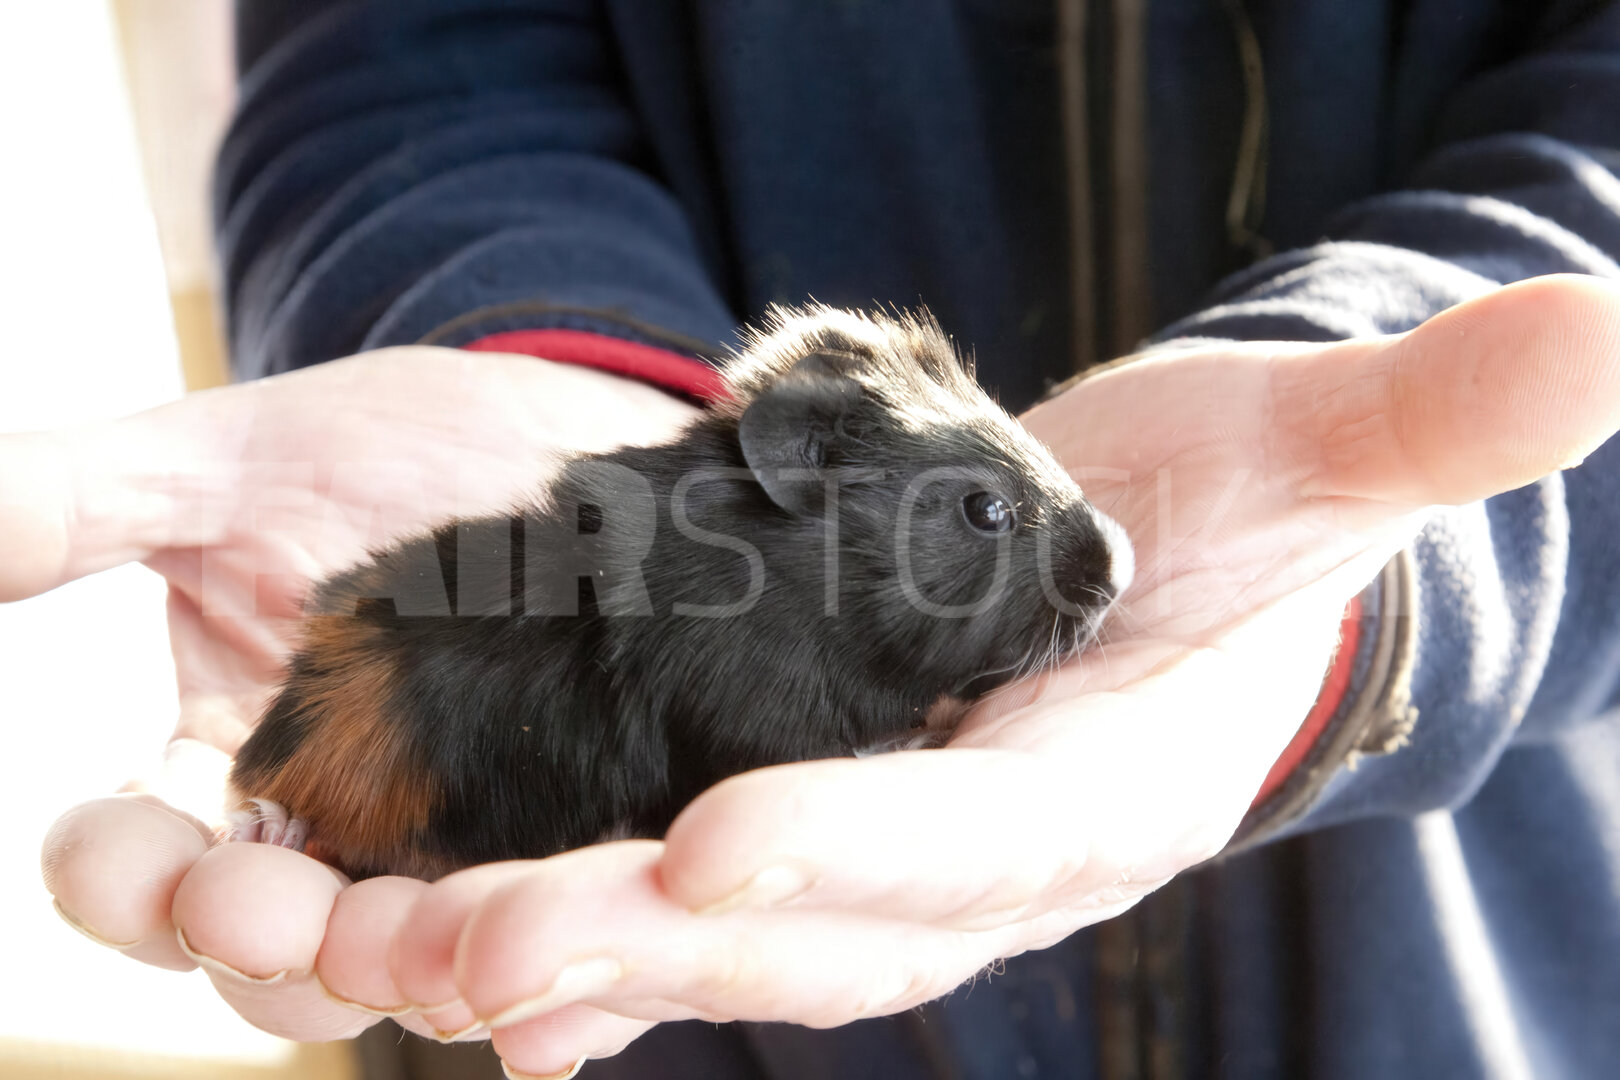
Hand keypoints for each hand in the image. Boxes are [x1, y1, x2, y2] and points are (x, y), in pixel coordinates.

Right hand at [22, 347, 696, 1038]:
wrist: (568, 439)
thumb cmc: (397, 447)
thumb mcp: (231, 463)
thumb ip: (84, 500)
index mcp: (227, 763)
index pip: (141, 864)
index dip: (115, 879)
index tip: (119, 864)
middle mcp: (334, 831)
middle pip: (274, 952)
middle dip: (265, 946)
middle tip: (274, 918)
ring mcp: (454, 848)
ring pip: (413, 968)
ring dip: (408, 977)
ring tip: (436, 962)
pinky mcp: (568, 847)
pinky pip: (558, 941)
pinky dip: (558, 980)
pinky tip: (564, 995)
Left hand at [359, 275, 1619, 1076]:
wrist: (1153, 588)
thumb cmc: (1232, 524)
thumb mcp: (1315, 456)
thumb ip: (1433, 420)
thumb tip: (1611, 325)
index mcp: (1101, 793)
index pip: (982, 838)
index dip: (862, 847)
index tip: (717, 846)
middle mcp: (980, 864)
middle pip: (820, 922)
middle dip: (659, 939)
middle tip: (490, 937)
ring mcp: (881, 864)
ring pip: (725, 937)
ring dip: (578, 952)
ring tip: (422, 954)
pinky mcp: (810, 831)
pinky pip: (689, 906)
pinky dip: (589, 944)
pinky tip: (463, 963)